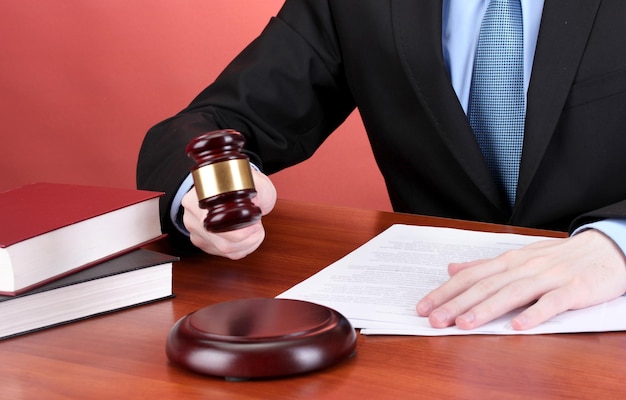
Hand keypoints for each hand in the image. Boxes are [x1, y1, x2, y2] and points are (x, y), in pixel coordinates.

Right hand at [181, 168, 276, 258]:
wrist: (231, 187)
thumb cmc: (239, 184)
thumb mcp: (252, 178)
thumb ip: (257, 187)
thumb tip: (255, 202)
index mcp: (196, 198)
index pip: (217, 224)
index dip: (242, 230)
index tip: (256, 222)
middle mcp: (192, 217)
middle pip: (223, 243)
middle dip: (249, 238)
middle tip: (257, 225)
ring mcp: (196, 232)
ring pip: (225, 250)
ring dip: (247, 244)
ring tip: (254, 229)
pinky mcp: (204, 243)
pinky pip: (226, 254)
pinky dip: (243, 248)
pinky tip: (248, 238)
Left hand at [416, 230, 625, 329]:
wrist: (605, 249)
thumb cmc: (558, 257)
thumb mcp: (519, 257)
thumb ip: (484, 266)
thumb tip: (452, 268)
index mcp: (509, 260)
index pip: (470, 276)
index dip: (445, 291)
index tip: (424, 307)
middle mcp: (524, 266)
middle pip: (485, 286)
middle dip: (456, 303)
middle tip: (434, 320)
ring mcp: (548, 277)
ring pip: (512, 293)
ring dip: (486, 309)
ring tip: (464, 324)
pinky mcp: (573, 290)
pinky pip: (552, 303)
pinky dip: (534, 313)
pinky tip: (518, 326)